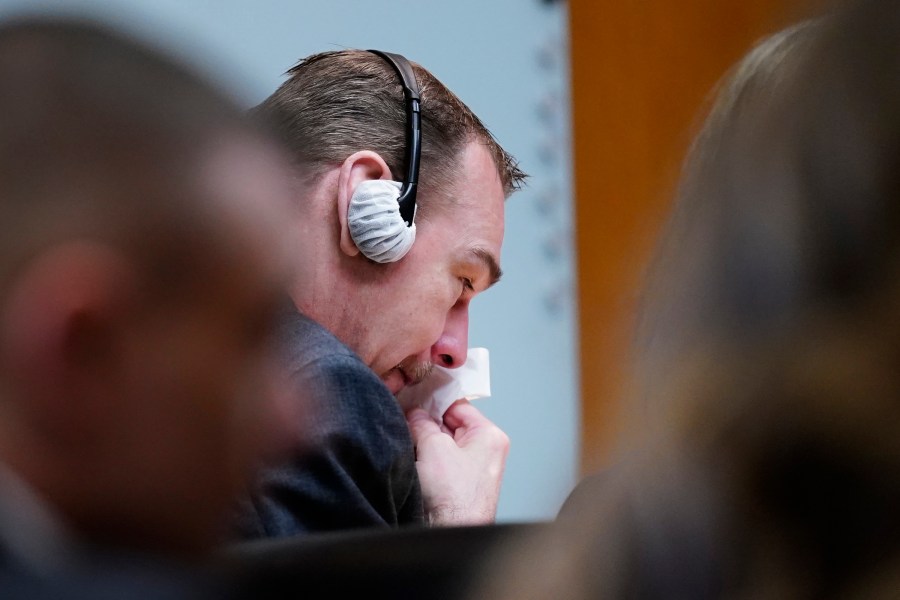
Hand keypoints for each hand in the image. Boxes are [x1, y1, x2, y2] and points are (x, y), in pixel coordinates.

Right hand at [406, 399, 509, 525]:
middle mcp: (486, 451)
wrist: (451, 534)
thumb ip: (422, 423)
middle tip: (407, 423)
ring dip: (424, 444)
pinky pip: (440, 462)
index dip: (435, 402)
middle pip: (449, 424)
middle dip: (427, 425)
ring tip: (411, 446)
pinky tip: (414, 462)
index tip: (415, 399)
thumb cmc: (455, 498)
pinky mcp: (459, 485)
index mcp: (489, 436)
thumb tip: (415, 414)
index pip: (459, 406)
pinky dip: (426, 460)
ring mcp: (473, 469)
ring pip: (442, 444)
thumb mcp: (433, 447)